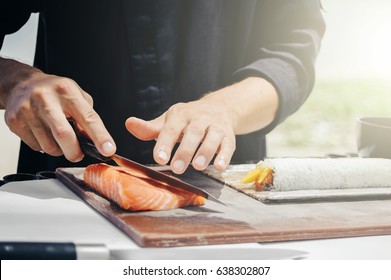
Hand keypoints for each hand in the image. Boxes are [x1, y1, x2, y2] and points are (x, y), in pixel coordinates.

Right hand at [3, 70, 115, 160]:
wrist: (22, 84)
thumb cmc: (54, 92)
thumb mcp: (76, 95)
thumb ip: (87, 116)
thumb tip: (94, 140)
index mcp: (67, 91)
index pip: (88, 118)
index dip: (100, 136)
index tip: (109, 150)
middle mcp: (46, 99)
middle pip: (64, 135)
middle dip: (75, 152)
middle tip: (78, 154)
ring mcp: (28, 110)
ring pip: (49, 146)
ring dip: (59, 150)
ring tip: (58, 138)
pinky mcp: (15, 121)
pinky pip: (35, 146)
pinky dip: (44, 146)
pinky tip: (43, 134)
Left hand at [126, 77, 278, 173]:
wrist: (220, 108)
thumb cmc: (188, 119)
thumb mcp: (169, 120)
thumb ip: (151, 128)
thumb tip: (129, 124)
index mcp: (181, 114)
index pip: (171, 129)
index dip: (165, 143)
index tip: (159, 158)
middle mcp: (199, 118)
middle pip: (193, 133)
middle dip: (185, 151)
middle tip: (177, 168)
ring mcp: (216, 126)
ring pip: (212, 138)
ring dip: (205, 152)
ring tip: (197, 167)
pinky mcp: (228, 136)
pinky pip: (228, 145)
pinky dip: (224, 156)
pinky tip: (218, 167)